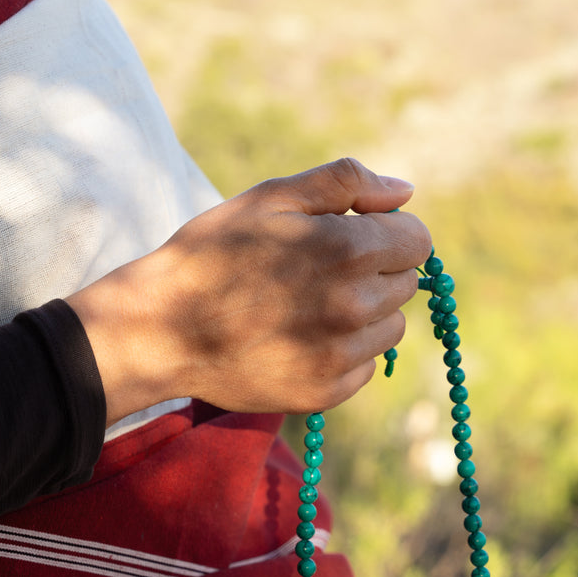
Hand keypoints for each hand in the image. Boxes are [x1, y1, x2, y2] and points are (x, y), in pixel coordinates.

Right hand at [66, 158, 431, 424]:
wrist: (160, 329)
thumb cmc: (212, 253)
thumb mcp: (272, 197)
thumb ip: (346, 183)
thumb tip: (404, 192)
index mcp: (347, 249)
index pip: (417, 240)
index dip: (388, 232)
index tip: (356, 234)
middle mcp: (354, 306)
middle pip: (406, 283)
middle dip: (375, 270)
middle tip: (320, 271)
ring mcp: (341, 355)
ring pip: (392, 326)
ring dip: (366, 313)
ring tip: (309, 305)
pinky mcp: (326, 393)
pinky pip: (366, 364)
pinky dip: (345, 350)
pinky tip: (300, 337)